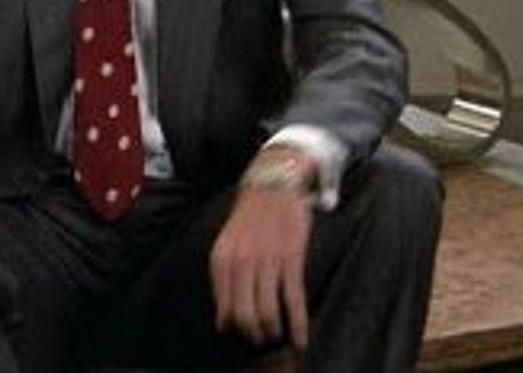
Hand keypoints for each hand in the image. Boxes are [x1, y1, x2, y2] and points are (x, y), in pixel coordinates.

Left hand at [211, 150, 315, 350]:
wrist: (272, 183)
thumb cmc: (249, 217)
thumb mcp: (227, 245)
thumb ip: (224, 277)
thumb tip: (225, 320)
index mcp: (221, 261)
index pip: (225, 310)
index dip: (236, 329)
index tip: (244, 336)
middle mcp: (240, 263)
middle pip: (245, 317)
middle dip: (255, 335)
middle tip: (262, 340)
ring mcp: (266, 261)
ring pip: (268, 313)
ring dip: (274, 332)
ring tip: (279, 338)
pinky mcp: (291, 258)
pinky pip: (293, 299)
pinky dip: (298, 324)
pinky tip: (300, 338)